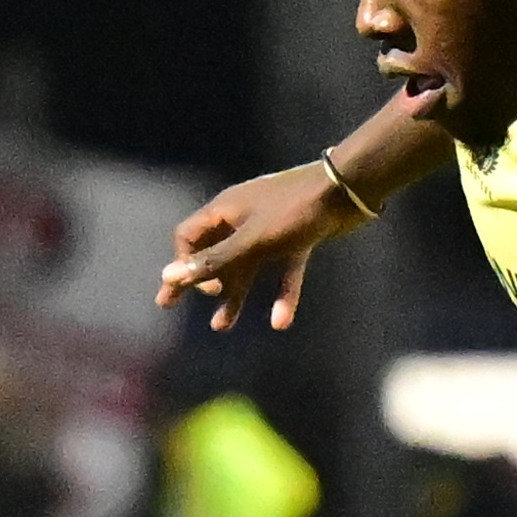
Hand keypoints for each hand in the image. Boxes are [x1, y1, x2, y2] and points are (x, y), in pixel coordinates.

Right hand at [155, 163, 367, 330]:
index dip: (184, 263)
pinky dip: (282, 294)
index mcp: (225, 211)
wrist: (348, 190)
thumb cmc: (295, 211)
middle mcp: (243, 218)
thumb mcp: (253, 241)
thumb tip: (168, 276)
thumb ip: (215, 261)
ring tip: (222, 327)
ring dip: (235, 295)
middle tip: (169, 304)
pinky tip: (280, 322)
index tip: (194, 288)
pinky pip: (283, 269)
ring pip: (247, 267)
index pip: (188, 238)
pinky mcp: (298, 238)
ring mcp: (271, 229)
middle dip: (196, 282)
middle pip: (213, 254)